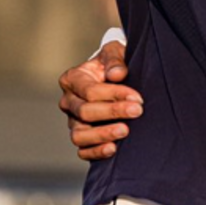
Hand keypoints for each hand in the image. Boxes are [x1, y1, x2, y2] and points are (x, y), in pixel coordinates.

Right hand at [58, 40, 141, 160]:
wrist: (114, 75)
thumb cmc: (113, 62)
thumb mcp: (114, 51)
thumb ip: (115, 60)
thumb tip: (116, 75)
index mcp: (72, 79)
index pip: (90, 91)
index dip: (114, 94)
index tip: (137, 97)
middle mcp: (68, 101)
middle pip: (84, 112)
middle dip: (113, 112)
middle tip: (137, 111)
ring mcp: (72, 121)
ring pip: (79, 135)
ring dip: (102, 134)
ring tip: (125, 131)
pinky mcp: (81, 137)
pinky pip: (82, 150)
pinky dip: (96, 152)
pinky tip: (113, 149)